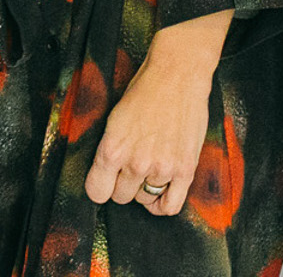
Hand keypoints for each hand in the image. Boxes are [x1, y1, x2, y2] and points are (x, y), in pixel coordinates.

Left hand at [86, 9, 229, 216]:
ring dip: (144, 188)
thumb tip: (104, 171)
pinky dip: (162, 205)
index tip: (105, 180)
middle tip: (129, 168)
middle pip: (121, 197)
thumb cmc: (144, 90)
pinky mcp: (185, 170)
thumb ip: (109, 148)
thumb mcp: (114, 117)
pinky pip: (170, 206)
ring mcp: (162, 168)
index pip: (96, 191)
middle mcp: (135, 163)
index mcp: (112, 148)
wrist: (177, 75)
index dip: (100, 186)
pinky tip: (160, 193)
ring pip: (144, 199)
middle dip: (122, 185)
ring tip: (147, 168)